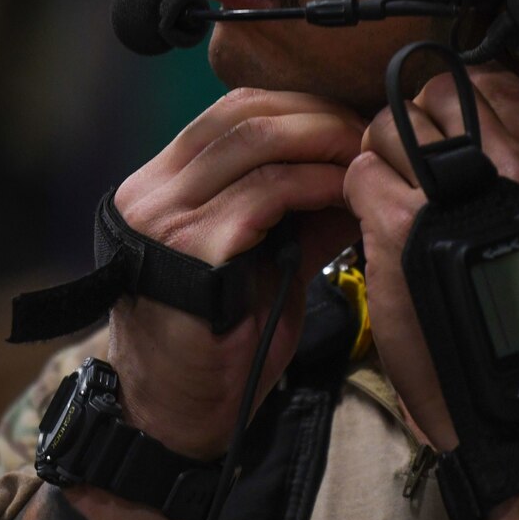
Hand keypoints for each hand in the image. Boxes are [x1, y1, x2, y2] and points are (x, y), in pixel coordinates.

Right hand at [106, 89, 364, 460]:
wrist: (178, 414)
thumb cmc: (219, 343)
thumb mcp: (262, 260)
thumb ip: (297, 212)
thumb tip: (357, 168)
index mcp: (159, 186)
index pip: (230, 111)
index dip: (297, 106)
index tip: (349, 120)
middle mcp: (151, 192)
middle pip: (243, 114)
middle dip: (316, 116)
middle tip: (367, 132)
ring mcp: (165, 217)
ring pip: (255, 141)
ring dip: (321, 143)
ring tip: (362, 157)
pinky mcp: (191, 248)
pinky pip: (266, 194)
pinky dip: (314, 185)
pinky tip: (345, 194)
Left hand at [343, 66, 518, 449]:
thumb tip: (479, 123)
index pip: (494, 82)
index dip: (454, 102)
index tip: (443, 132)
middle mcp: (513, 168)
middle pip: (437, 94)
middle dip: (413, 125)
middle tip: (410, 169)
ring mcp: (453, 193)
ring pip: (388, 127)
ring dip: (380, 159)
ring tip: (393, 200)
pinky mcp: (400, 226)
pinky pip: (360, 174)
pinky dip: (358, 196)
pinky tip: (376, 228)